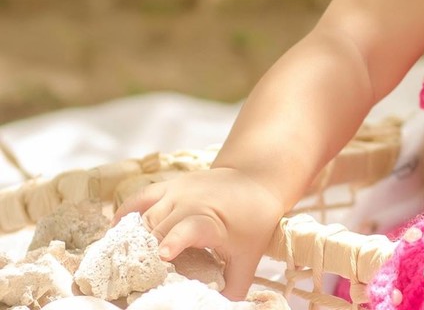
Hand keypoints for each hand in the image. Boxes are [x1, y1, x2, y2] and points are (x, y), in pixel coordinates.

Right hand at [114, 167, 288, 299]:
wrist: (255, 179)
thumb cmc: (253, 221)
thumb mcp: (248, 257)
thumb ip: (233, 287)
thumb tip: (218, 309)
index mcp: (210, 220)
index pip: (190, 228)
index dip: (175, 241)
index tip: (163, 255)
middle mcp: (191, 202)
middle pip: (157, 229)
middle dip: (144, 252)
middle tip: (132, 277)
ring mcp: (177, 191)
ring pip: (144, 216)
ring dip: (132, 238)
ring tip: (120, 260)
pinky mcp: (168, 186)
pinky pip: (139, 198)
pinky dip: (125, 214)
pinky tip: (116, 232)